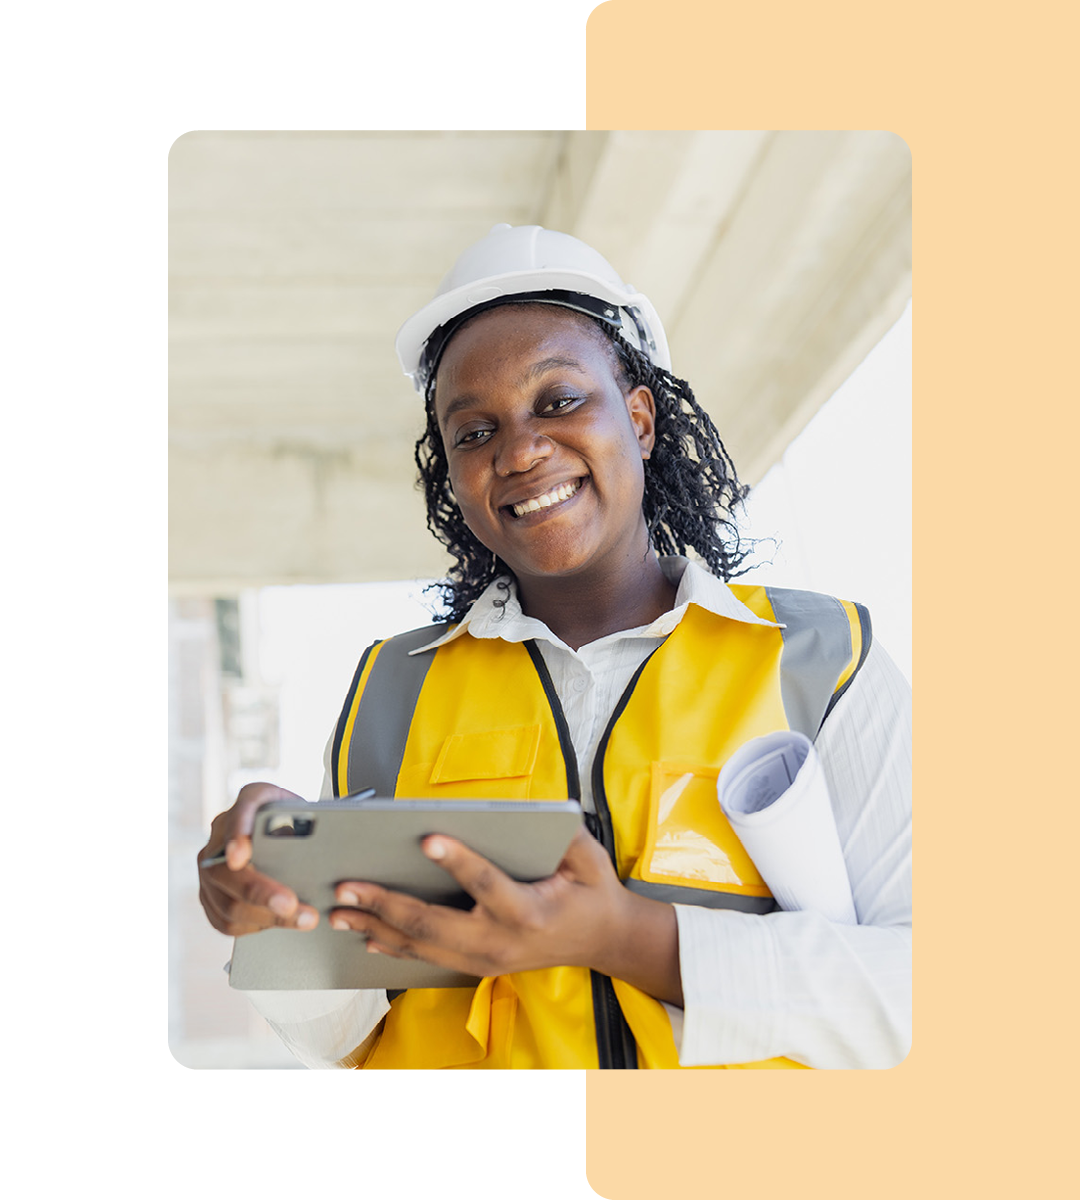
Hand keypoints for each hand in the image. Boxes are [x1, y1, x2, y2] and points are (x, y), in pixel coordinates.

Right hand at [197, 782, 318, 935]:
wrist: (283, 832)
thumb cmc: (297, 821)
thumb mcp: (307, 809)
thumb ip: (309, 818)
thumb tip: (317, 845)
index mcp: (248, 803)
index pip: (241, 812)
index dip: (236, 835)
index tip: (240, 857)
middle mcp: (221, 835)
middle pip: (226, 871)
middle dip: (260, 892)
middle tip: (291, 904)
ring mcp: (211, 869)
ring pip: (228, 903)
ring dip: (266, 916)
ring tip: (303, 919)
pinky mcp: (211, 896)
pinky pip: (225, 921)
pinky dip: (255, 926)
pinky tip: (280, 922)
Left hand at [327, 828, 683, 1003]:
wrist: (603, 940)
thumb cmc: (590, 890)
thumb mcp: (587, 856)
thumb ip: (561, 835)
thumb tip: (528, 809)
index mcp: (531, 912)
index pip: (488, 885)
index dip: (459, 862)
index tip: (427, 837)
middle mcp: (502, 942)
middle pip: (436, 925)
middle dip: (388, 904)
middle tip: (349, 885)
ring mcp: (486, 960)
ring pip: (423, 946)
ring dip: (376, 926)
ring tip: (338, 910)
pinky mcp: (476, 966)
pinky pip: (427, 956)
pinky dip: (392, 945)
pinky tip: (364, 933)